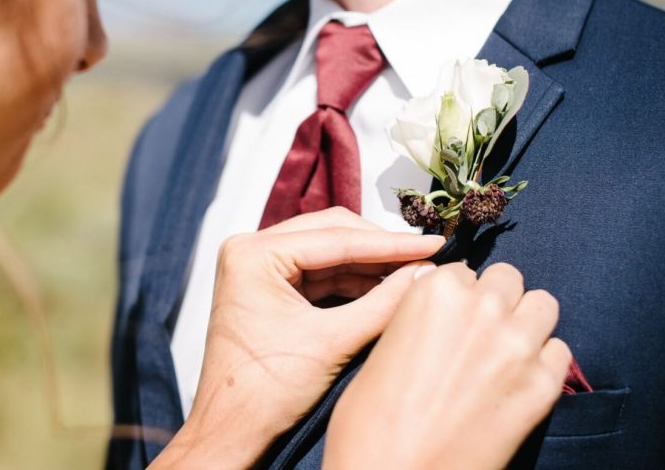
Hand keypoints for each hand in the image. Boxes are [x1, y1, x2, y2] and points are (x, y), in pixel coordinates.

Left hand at [152, 208, 442, 467]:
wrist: (232, 431)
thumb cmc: (264, 393)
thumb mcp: (333, 343)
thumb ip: (382, 304)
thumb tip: (426, 274)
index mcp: (253, 254)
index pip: (335, 238)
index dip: (390, 244)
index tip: (432, 244)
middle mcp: (251, 251)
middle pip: (330, 234)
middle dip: (380, 248)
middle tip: (426, 256)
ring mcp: (258, 268)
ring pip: (328, 253)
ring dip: (369, 265)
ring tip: (414, 272)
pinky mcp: (269, 289)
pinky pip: (319, 274)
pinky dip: (353, 282)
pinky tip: (386, 288)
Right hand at [324, 263, 571, 469]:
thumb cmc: (370, 420)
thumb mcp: (383, 347)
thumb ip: (419, 314)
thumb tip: (440, 308)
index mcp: (435, 291)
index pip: (463, 271)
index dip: (457, 297)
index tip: (451, 319)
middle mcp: (482, 308)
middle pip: (508, 279)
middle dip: (495, 301)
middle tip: (480, 333)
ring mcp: (517, 346)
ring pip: (543, 305)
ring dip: (525, 323)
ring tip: (505, 352)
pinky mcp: (542, 387)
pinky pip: (560, 352)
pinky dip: (543, 362)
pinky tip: (518, 383)